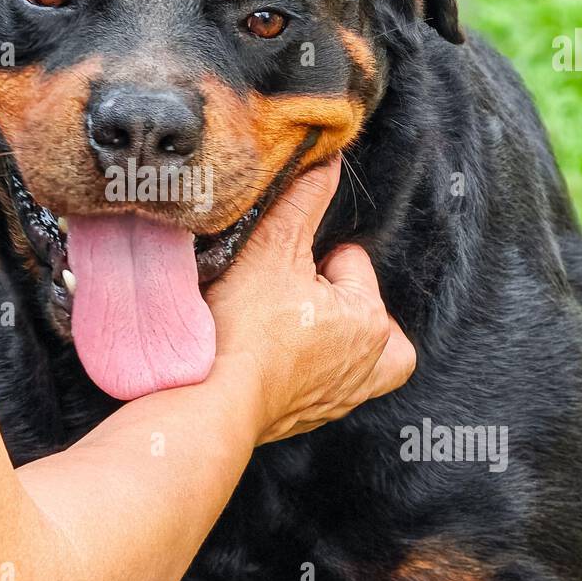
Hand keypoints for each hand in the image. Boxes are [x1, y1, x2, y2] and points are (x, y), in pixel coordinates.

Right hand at [205, 158, 415, 444]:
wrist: (211, 399)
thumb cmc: (245, 327)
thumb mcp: (273, 246)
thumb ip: (304, 199)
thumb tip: (326, 161)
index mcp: (370, 321)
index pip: (352, 261)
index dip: (315, 255)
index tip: (282, 270)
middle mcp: (367, 365)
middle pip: (366, 310)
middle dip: (337, 299)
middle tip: (294, 296)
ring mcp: (340, 398)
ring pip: (356, 356)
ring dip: (332, 337)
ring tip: (294, 325)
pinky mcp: (309, 419)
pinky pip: (327, 387)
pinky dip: (311, 370)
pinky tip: (279, 357)